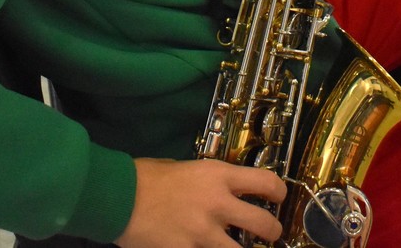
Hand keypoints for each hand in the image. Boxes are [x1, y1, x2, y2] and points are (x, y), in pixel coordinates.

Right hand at [116, 158, 285, 246]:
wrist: (121, 196)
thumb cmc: (150, 176)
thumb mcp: (187, 167)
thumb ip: (210, 181)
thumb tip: (223, 190)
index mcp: (219, 175)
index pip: (265, 183)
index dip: (279, 192)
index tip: (279, 198)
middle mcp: (218, 204)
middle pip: (263, 224)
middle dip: (273, 232)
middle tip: (272, 233)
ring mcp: (204, 233)